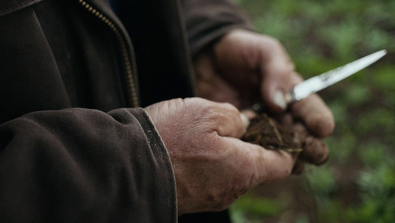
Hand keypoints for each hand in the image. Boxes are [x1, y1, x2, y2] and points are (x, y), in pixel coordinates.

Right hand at [145, 98, 294, 214]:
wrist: (125, 166)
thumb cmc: (169, 138)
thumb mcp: (207, 112)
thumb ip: (235, 118)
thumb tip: (244, 125)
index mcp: (245, 168)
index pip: (283, 162)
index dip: (284, 143)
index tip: (276, 127)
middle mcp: (232, 189)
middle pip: (256, 166)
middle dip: (251, 145)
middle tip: (237, 122)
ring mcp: (212, 197)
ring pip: (232, 171)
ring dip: (228, 152)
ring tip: (209, 132)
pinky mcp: (193, 198)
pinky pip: (212, 178)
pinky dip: (210, 163)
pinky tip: (193, 148)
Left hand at [194, 29, 333, 164]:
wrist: (208, 57)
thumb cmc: (241, 49)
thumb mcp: (264, 50)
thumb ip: (276, 71)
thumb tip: (281, 104)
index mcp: (292, 92)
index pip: (310, 108)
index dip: (318, 119)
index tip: (322, 128)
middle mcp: (280, 113)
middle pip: (300, 134)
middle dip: (311, 145)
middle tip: (313, 152)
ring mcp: (260, 126)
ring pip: (279, 148)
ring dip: (287, 157)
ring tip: (291, 163)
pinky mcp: (240, 133)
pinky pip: (253, 149)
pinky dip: (259, 157)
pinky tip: (262, 164)